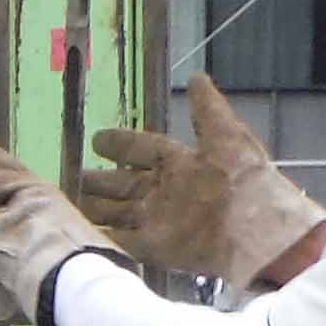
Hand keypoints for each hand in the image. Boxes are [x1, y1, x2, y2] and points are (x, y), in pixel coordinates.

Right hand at [74, 73, 325, 291]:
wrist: (256, 229)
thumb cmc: (241, 178)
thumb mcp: (225, 134)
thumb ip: (207, 109)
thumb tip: (197, 77)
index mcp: (181, 163)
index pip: (144, 149)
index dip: (122, 144)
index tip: (97, 139)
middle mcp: (167, 191)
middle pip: (126, 184)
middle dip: (101, 180)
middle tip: (74, 177)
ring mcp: (161, 221)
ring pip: (120, 213)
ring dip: (97, 209)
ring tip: (69, 204)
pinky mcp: (158, 249)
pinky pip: (126, 243)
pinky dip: (106, 239)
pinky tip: (85, 234)